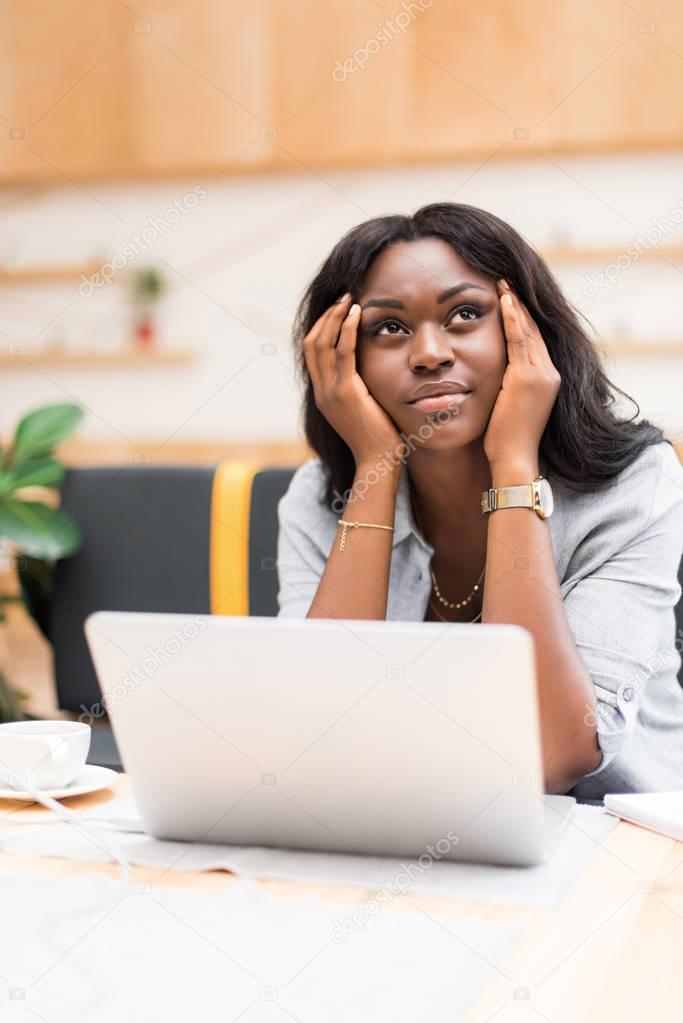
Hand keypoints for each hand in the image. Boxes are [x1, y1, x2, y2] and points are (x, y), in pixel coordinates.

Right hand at [303, 293, 402, 467]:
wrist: (379, 461)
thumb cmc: (380, 437)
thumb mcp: (366, 407)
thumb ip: (362, 388)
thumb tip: (373, 370)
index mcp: (323, 395)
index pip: (313, 352)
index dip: (323, 327)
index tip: (339, 309)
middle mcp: (321, 391)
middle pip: (312, 343)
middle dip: (326, 316)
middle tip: (343, 297)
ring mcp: (330, 392)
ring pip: (322, 343)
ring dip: (335, 317)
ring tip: (350, 299)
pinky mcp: (346, 392)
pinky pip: (342, 353)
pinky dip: (347, 329)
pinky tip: (356, 314)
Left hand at [483, 280, 560, 477]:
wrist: (514, 460)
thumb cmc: (506, 441)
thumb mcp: (510, 406)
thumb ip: (508, 385)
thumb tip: (495, 375)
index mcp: (547, 380)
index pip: (534, 341)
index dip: (523, 317)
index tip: (511, 297)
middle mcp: (549, 374)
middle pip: (534, 330)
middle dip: (520, 304)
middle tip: (507, 280)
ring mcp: (541, 375)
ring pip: (528, 331)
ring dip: (515, 305)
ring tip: (503, 283)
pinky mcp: (528, 378)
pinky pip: (520, 341)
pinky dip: (513, 319)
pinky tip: (505, 300)